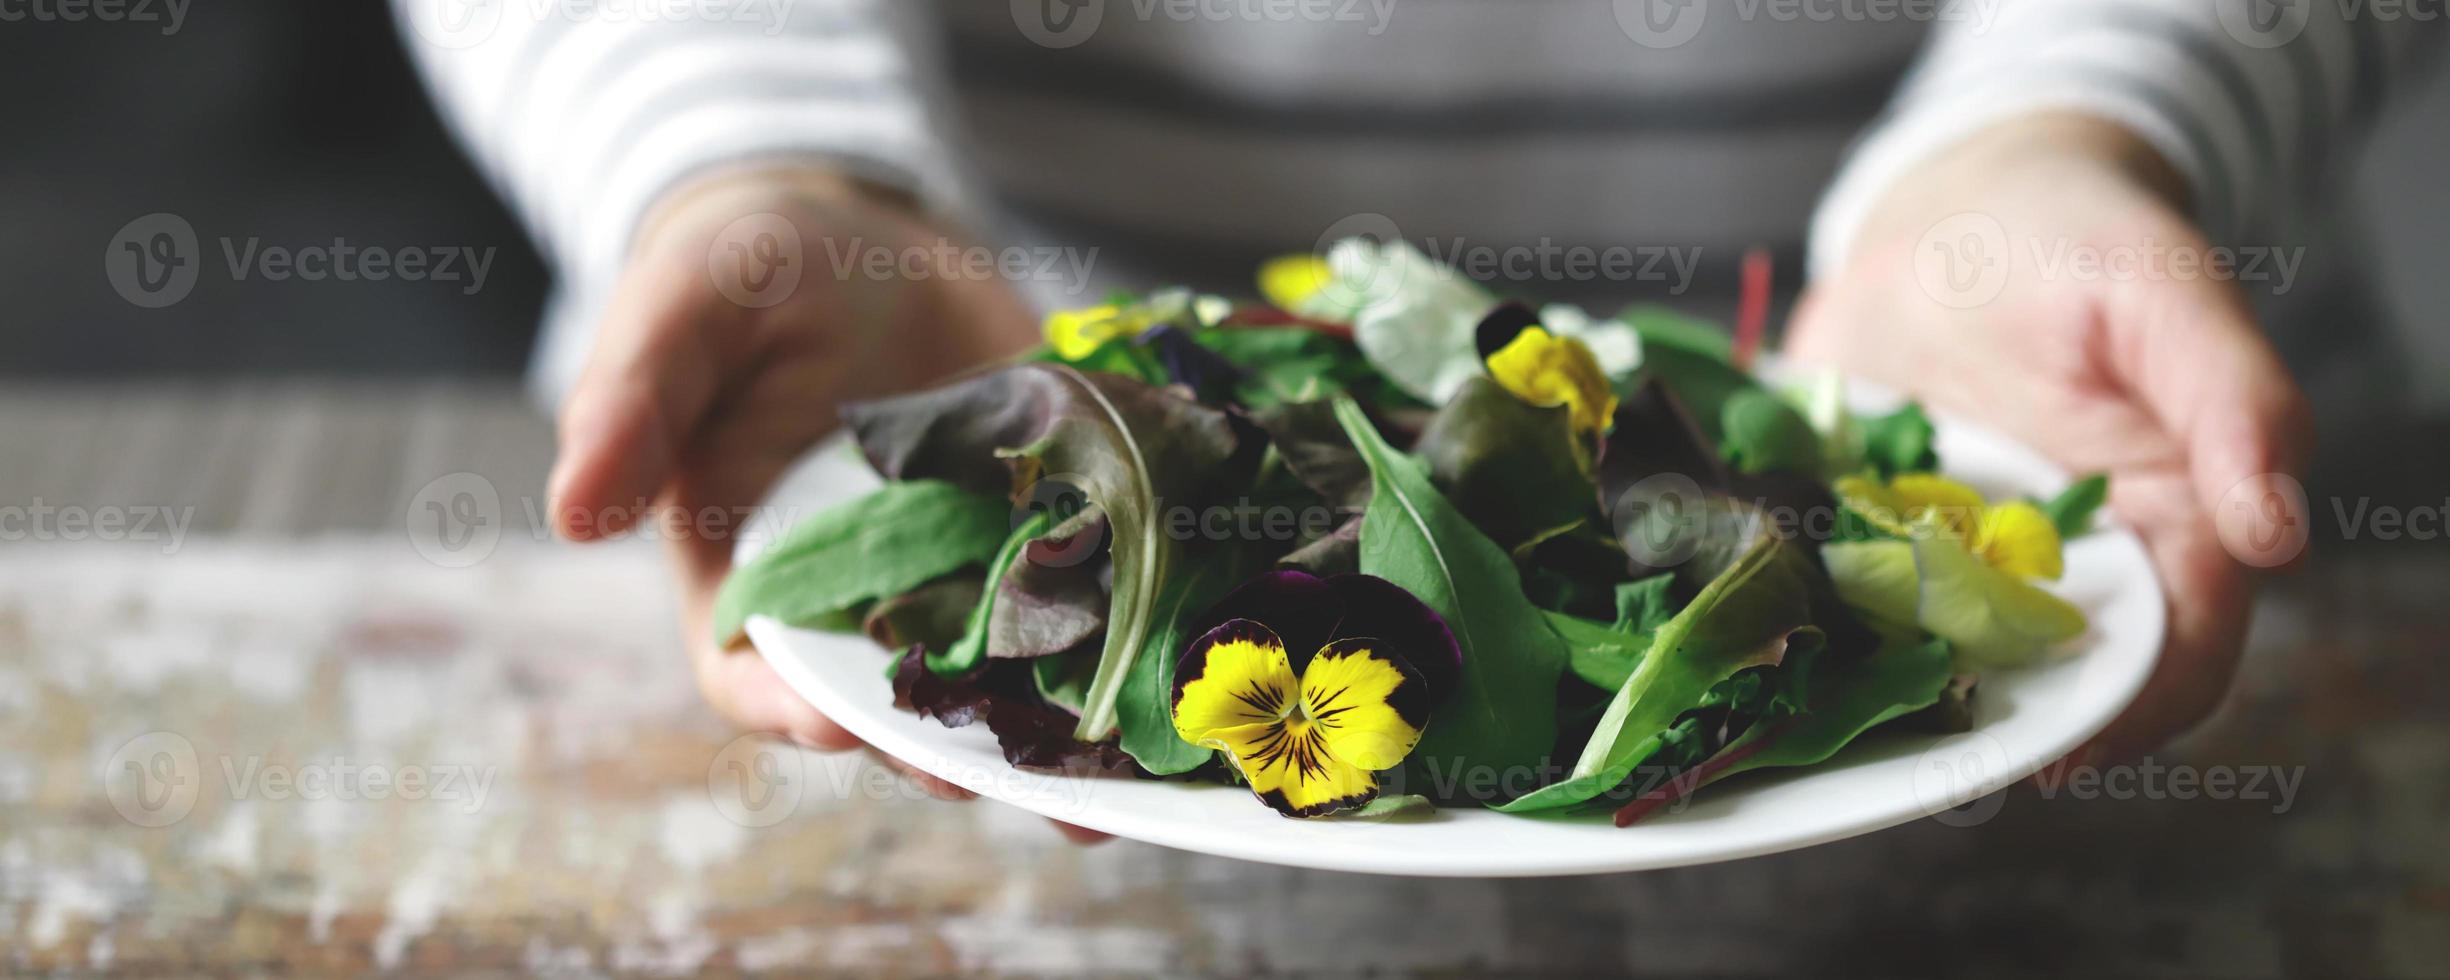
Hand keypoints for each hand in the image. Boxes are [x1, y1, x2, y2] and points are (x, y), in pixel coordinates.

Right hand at [547, 166, 1105, 836]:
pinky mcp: (1050, 536)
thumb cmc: (743, 276)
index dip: (794, 709)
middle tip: (1006, 770)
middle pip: (897, 702)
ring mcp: (962, 576)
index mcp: (747, 575)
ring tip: (1126, 772)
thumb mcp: (681, 312)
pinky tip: (1193, 662)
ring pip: (1005, 676)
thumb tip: (571, 510)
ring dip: (1059, 730)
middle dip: (951, 746)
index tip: (840, 722)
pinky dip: (1136, 637)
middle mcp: (859, 600)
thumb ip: (633, 402)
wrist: (861, 234)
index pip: (758, 675)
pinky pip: (1091, 599)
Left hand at [1791, 112, 2311, 765]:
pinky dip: (1810, 621)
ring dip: (1898, 689)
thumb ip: (2234, 402)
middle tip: (1934, 752)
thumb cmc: (2078, 238)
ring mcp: (1957, 554)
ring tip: (1840, 712)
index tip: (2070, 753)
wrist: (1953, 204)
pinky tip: (1766, 632)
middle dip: (2002, 722)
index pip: (2178, 651)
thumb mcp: (2164, 292)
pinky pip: (1842, 598)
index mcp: (2166, 519)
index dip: (2136, 711)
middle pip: (2051, 676)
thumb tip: (2279, 535)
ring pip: (1940, 656)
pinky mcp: (1868, 531)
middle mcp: (2061, 557)